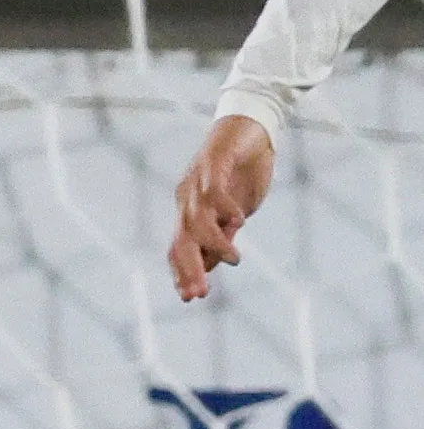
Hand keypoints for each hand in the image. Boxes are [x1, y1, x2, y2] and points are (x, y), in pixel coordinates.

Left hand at [169, 113, 274, 300]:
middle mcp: (187, 200)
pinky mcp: (212, 164)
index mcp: (190, 213)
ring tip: (234, 259)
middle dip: (189, 269)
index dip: (182, 273)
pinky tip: (239, 219)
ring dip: (213, 243)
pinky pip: (212, 191)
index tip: (191, 298)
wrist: (249, 130)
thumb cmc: (241, 173)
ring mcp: (198, 183)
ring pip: (196, 220)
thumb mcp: (234, 212)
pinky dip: (224, 208)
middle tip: (201, 293)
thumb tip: (214, 264)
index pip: (179, 249)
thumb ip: (222, 234)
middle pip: (181, 240)